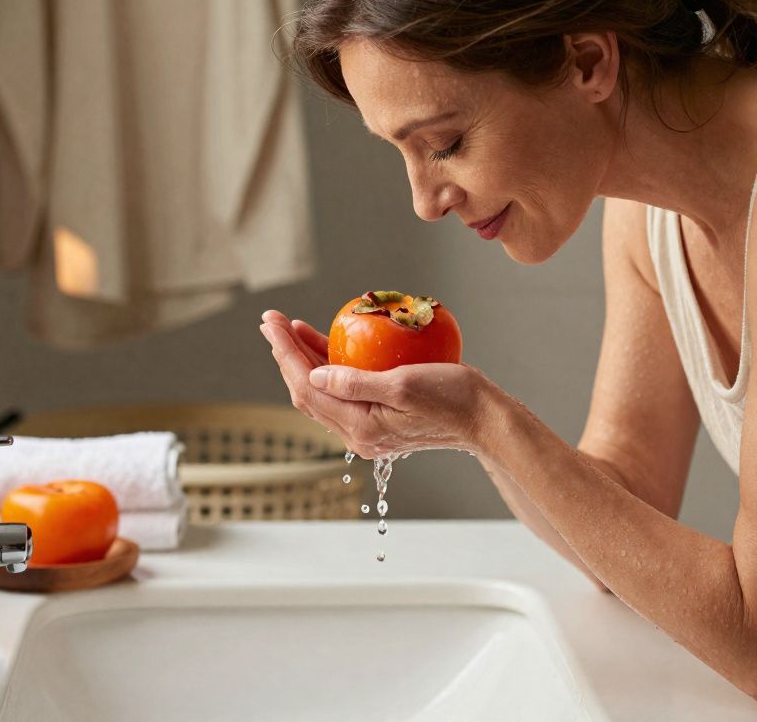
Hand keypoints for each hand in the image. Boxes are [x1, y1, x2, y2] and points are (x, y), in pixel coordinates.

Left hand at [259, 309, 500, 458]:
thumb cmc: (453, 398)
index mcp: (360, 427)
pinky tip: (327, 346)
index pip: (307, 386)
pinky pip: (342, 394)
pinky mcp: (379, 422)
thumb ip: (355, 383)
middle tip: (272, 321)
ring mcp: (368, 431)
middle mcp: (358, 435)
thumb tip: (315, 374)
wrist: (485, 420)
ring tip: (290, 329)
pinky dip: (328, 368)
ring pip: (322, 393)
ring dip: (304, 360)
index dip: (285, 351)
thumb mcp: (404, 384)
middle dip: (286, 355)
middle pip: (307, 392)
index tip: (271, 321)